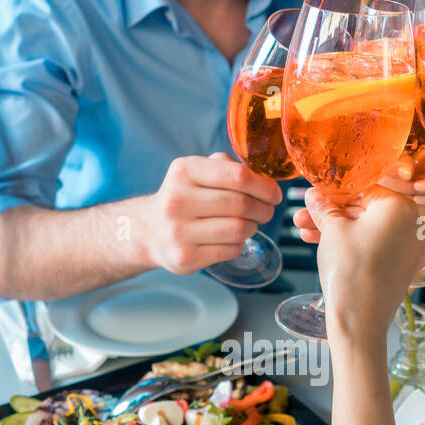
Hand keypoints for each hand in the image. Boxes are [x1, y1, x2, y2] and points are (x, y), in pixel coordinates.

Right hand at [144, 153, 281, 273]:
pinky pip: (231, 249)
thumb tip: (264, 178)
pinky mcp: (185, 257)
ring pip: (239, 229)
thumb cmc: (185, 197)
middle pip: (242, 204)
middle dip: (264, 209)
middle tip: (266, 211)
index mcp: (184, 171)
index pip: (238, 176)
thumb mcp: (198, 171)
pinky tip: (232, 238)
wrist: (150, 231)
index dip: (264, 187)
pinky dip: (239, 244)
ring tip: (248, 223)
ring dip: (253, 227)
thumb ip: (228, 167)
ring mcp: (179, 231)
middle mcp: (177, 200)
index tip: (274, 194)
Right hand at [307, 186, 421, 343]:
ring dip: (338, 231)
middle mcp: (414, 226)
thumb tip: (315, 195)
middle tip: (306, 215)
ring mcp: (411, 249)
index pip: (365, 189)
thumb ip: (324, 208)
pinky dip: (355, 246)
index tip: (315, 197)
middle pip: (367, 211)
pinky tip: (325, 246)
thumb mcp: (332, 231)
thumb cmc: (350, 271)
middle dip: (333, 214)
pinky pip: (377, 248)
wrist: (359, 321)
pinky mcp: (403, 268)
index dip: (335, 194)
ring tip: (305, 232)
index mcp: (401, 207)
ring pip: (369, 231)